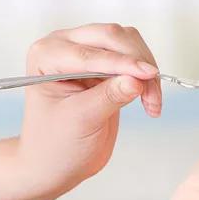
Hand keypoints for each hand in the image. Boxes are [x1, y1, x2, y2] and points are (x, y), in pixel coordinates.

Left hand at [19, 23, 161, 196]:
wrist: (56, 163)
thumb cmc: (56, 145)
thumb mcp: (80, 121)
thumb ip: (108, 97)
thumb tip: (137, 79)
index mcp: (46, 55)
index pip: (90, 52)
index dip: (123, 63)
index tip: (148, 75)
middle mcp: (65, 45)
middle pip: (112, 36)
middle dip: (137, 63)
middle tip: (152, 94)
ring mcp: (87, 51)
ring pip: (129, 42)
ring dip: (146, 69)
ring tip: (151, 102)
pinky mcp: (107, 62)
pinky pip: (135, 56)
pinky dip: (147, 75)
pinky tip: (149, 100)